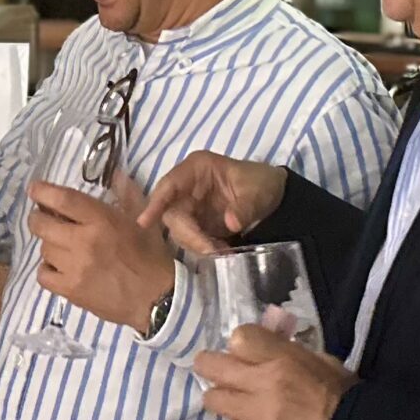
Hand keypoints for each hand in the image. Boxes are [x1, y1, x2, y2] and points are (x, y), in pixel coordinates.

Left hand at [27, 175, 175, 331]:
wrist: (157, 300)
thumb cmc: (151, 257)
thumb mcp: (143, 220)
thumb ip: (127, 194)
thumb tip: (114, 173)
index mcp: (102, 221)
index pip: (63, 200)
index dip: (43, 192)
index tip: (34, 189)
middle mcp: (83, 242)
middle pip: (42, 224)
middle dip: (38, 217)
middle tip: (44, 218)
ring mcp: (74, 268)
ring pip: (44, 249)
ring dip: (49, 244)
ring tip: (61, 246)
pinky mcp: (70, 291)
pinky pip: (43, 275)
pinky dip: (47, 269)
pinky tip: (59, 267)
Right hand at [139, 151, 287, 256]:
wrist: (275, 197)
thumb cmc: (262, 183)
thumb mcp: (257, 192)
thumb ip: (244, 207)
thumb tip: (230, 224)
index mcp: (197, 169)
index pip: (169, 185)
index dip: (155, 203)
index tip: (144, 222)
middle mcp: (187, 187)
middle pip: (171, 213)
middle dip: (188, 233)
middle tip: (210, 249)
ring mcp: (190, 206)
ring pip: (179, 228)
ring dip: (196, 243)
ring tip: (222, 251)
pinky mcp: (197, 222)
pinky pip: (191, 237)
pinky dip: (203, 247)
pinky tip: (221, 250)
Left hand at [191, 324, 353, 419]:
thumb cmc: (347, 398)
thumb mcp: (323, 363)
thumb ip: (290, 354)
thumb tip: (269, 346)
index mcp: (284, 359)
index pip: (239, 338)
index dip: (239, 343)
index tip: (242, 351)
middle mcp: (264, 384)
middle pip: (214, 366)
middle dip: (209, 366)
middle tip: (211, 370)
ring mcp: (259, 417)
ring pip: (216, 401)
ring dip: (223, 400)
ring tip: (234, 404)